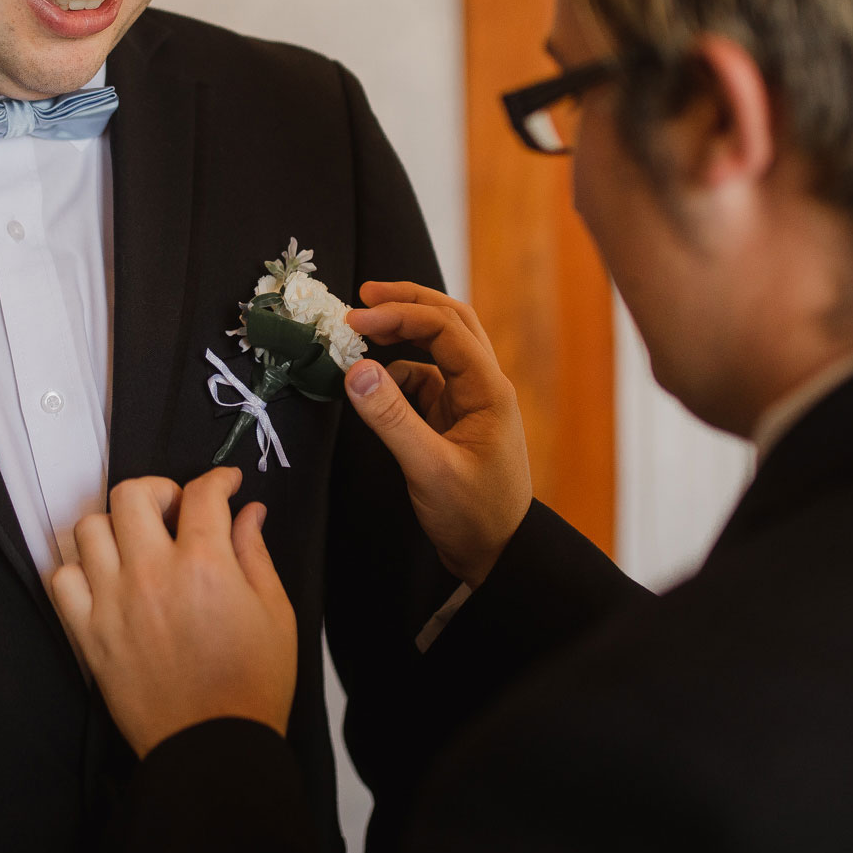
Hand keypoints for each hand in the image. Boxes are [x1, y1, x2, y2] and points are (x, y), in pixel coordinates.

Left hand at [49, 467, 297, 757]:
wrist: (213, 746)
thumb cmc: (251, 686)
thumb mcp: (275, 613)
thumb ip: (256, 554)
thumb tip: (248, 513)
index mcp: (205, 566)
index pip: (201, 493)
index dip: (218, 479)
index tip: (224, 485)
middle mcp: (152, 575)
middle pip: (132, 494)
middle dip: (160, 490)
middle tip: (177, 510)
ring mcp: (114, 603)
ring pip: (89, 528)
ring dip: (116, 526)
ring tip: (139, 544)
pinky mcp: (90, 634)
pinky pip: (62, 578)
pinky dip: (79, 569)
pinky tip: (107, 578)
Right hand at [344, 282, 531, 587]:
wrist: (498, 556)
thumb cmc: (474, 516)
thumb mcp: (429, 468)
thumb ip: (391, 418)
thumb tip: (355, 369)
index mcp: (488, 390)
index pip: (444, 327)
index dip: (398, 315)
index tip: (354, 319)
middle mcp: (482, 386)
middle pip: (450, 320)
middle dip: (407, 302)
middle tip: (362, 296)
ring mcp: (469, 400)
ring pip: (439, 346)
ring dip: (402, 332)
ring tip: (361, 332)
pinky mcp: (453, 418)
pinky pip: (425, 378)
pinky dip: (397, 370)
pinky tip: (373, 381)